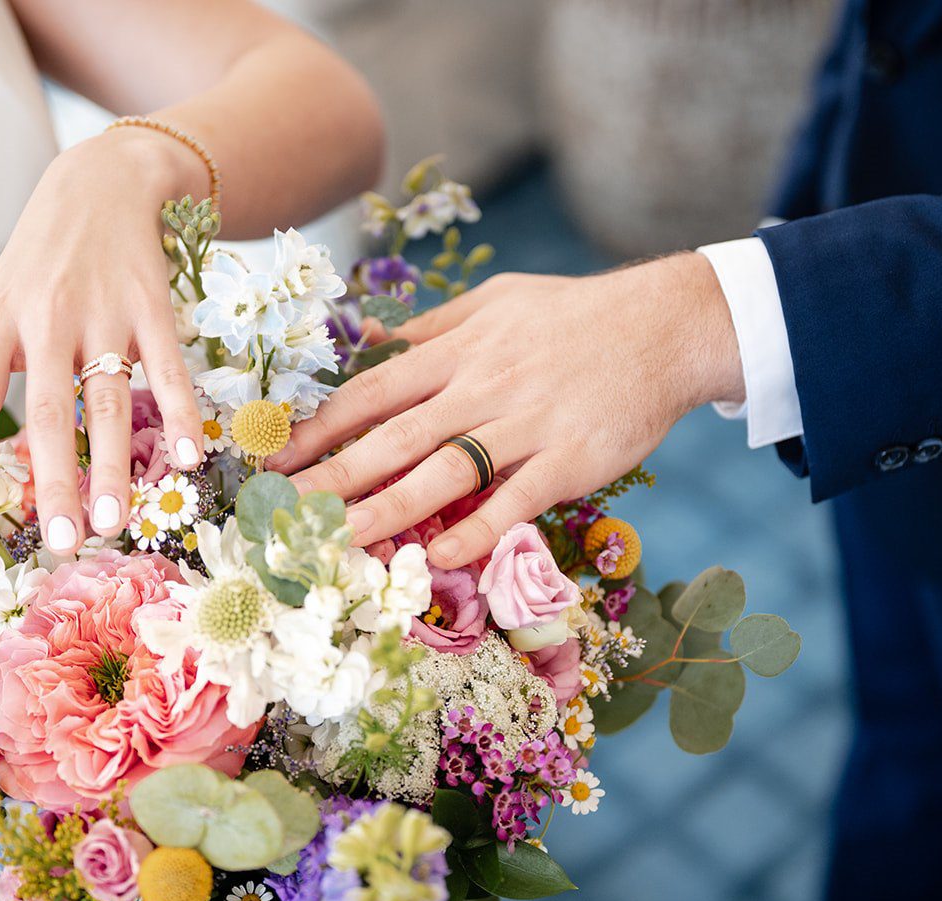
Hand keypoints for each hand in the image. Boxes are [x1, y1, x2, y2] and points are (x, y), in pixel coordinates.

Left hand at [0, 130, 208, 548]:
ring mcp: (105, 313)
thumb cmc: (37, 259)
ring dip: (114, 464)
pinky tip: (188, 457)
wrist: (102, 182)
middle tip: (60, 541)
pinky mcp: (153, 305)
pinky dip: (180, 411)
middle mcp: (48, 319)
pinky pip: (168, 367)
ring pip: (110, 398)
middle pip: (49, 409)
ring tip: (114, 522)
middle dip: (55, 478)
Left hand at [268, 253, 744, 568]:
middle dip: (332, 476)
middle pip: (392, 437)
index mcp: (458, 351)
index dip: (319, 426)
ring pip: (443, 472)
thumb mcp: (498, 301)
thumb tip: (373, 341)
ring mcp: (524, 426)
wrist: (666, 325)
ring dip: (386, 510)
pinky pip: (514, 499)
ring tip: (339, 543)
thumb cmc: (577, 314)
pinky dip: (478, 530)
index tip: (275, 456)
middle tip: (283, 512)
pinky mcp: (568, 459)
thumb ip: (434, 326)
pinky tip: (441, 558)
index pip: (371, 391)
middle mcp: (480, 388)